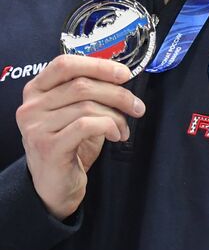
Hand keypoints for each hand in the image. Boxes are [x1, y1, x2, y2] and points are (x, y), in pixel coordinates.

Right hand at [16, 55, 143, 219]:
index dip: (98, 65)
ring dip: (117, 116)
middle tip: (137, 107)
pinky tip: (116, 136)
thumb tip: (122, 77)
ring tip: (124, 128)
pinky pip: (87, 125)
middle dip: (118, 94)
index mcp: (36, 90)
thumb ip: (90, 93)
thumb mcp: (77, 113)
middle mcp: (31, 106)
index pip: (65, 64)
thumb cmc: (71, 145)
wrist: (55, 185)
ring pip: (88, 106)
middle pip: (82, 85)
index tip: (124, 74)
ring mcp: (36, 126)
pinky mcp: (48, 146)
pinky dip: (109, 127)